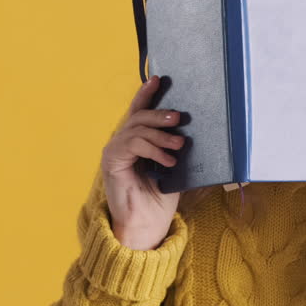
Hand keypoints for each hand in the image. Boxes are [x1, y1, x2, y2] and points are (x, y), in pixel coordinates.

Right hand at [101, 75, 184, 249]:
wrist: (146, 226)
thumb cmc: (160, 200)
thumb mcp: (173, 168)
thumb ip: (175, 148)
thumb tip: (193, 130)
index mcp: (136, 142)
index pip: (140, 112)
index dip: (147, 94)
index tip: (159, 79)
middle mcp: (122, 143)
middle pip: (139, 117)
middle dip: (159, 113)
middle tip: (179, 117)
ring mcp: (115, 151)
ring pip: (137, 129)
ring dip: (160, 134)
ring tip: (179, 144)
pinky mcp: (112, 161)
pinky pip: (133, 144)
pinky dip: (153, 149)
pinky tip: (168, 160)